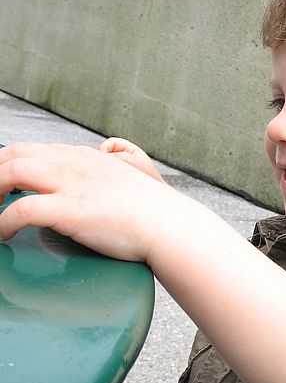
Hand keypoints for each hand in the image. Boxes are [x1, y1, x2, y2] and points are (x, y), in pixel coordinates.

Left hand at [0, 142, 186, 261]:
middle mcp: (73, 164)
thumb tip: (106, 147)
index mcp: (84, 156)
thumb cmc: (155, 208)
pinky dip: (1, 222)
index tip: (0, 187)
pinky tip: (2, 234)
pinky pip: (20, 210)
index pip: (29, 150)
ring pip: (10, 172)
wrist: (170, 225)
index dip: (5, 167)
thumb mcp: (137, 167)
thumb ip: (119, 153)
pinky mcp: (71, 210)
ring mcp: (71, 185)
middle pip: (13, 154)